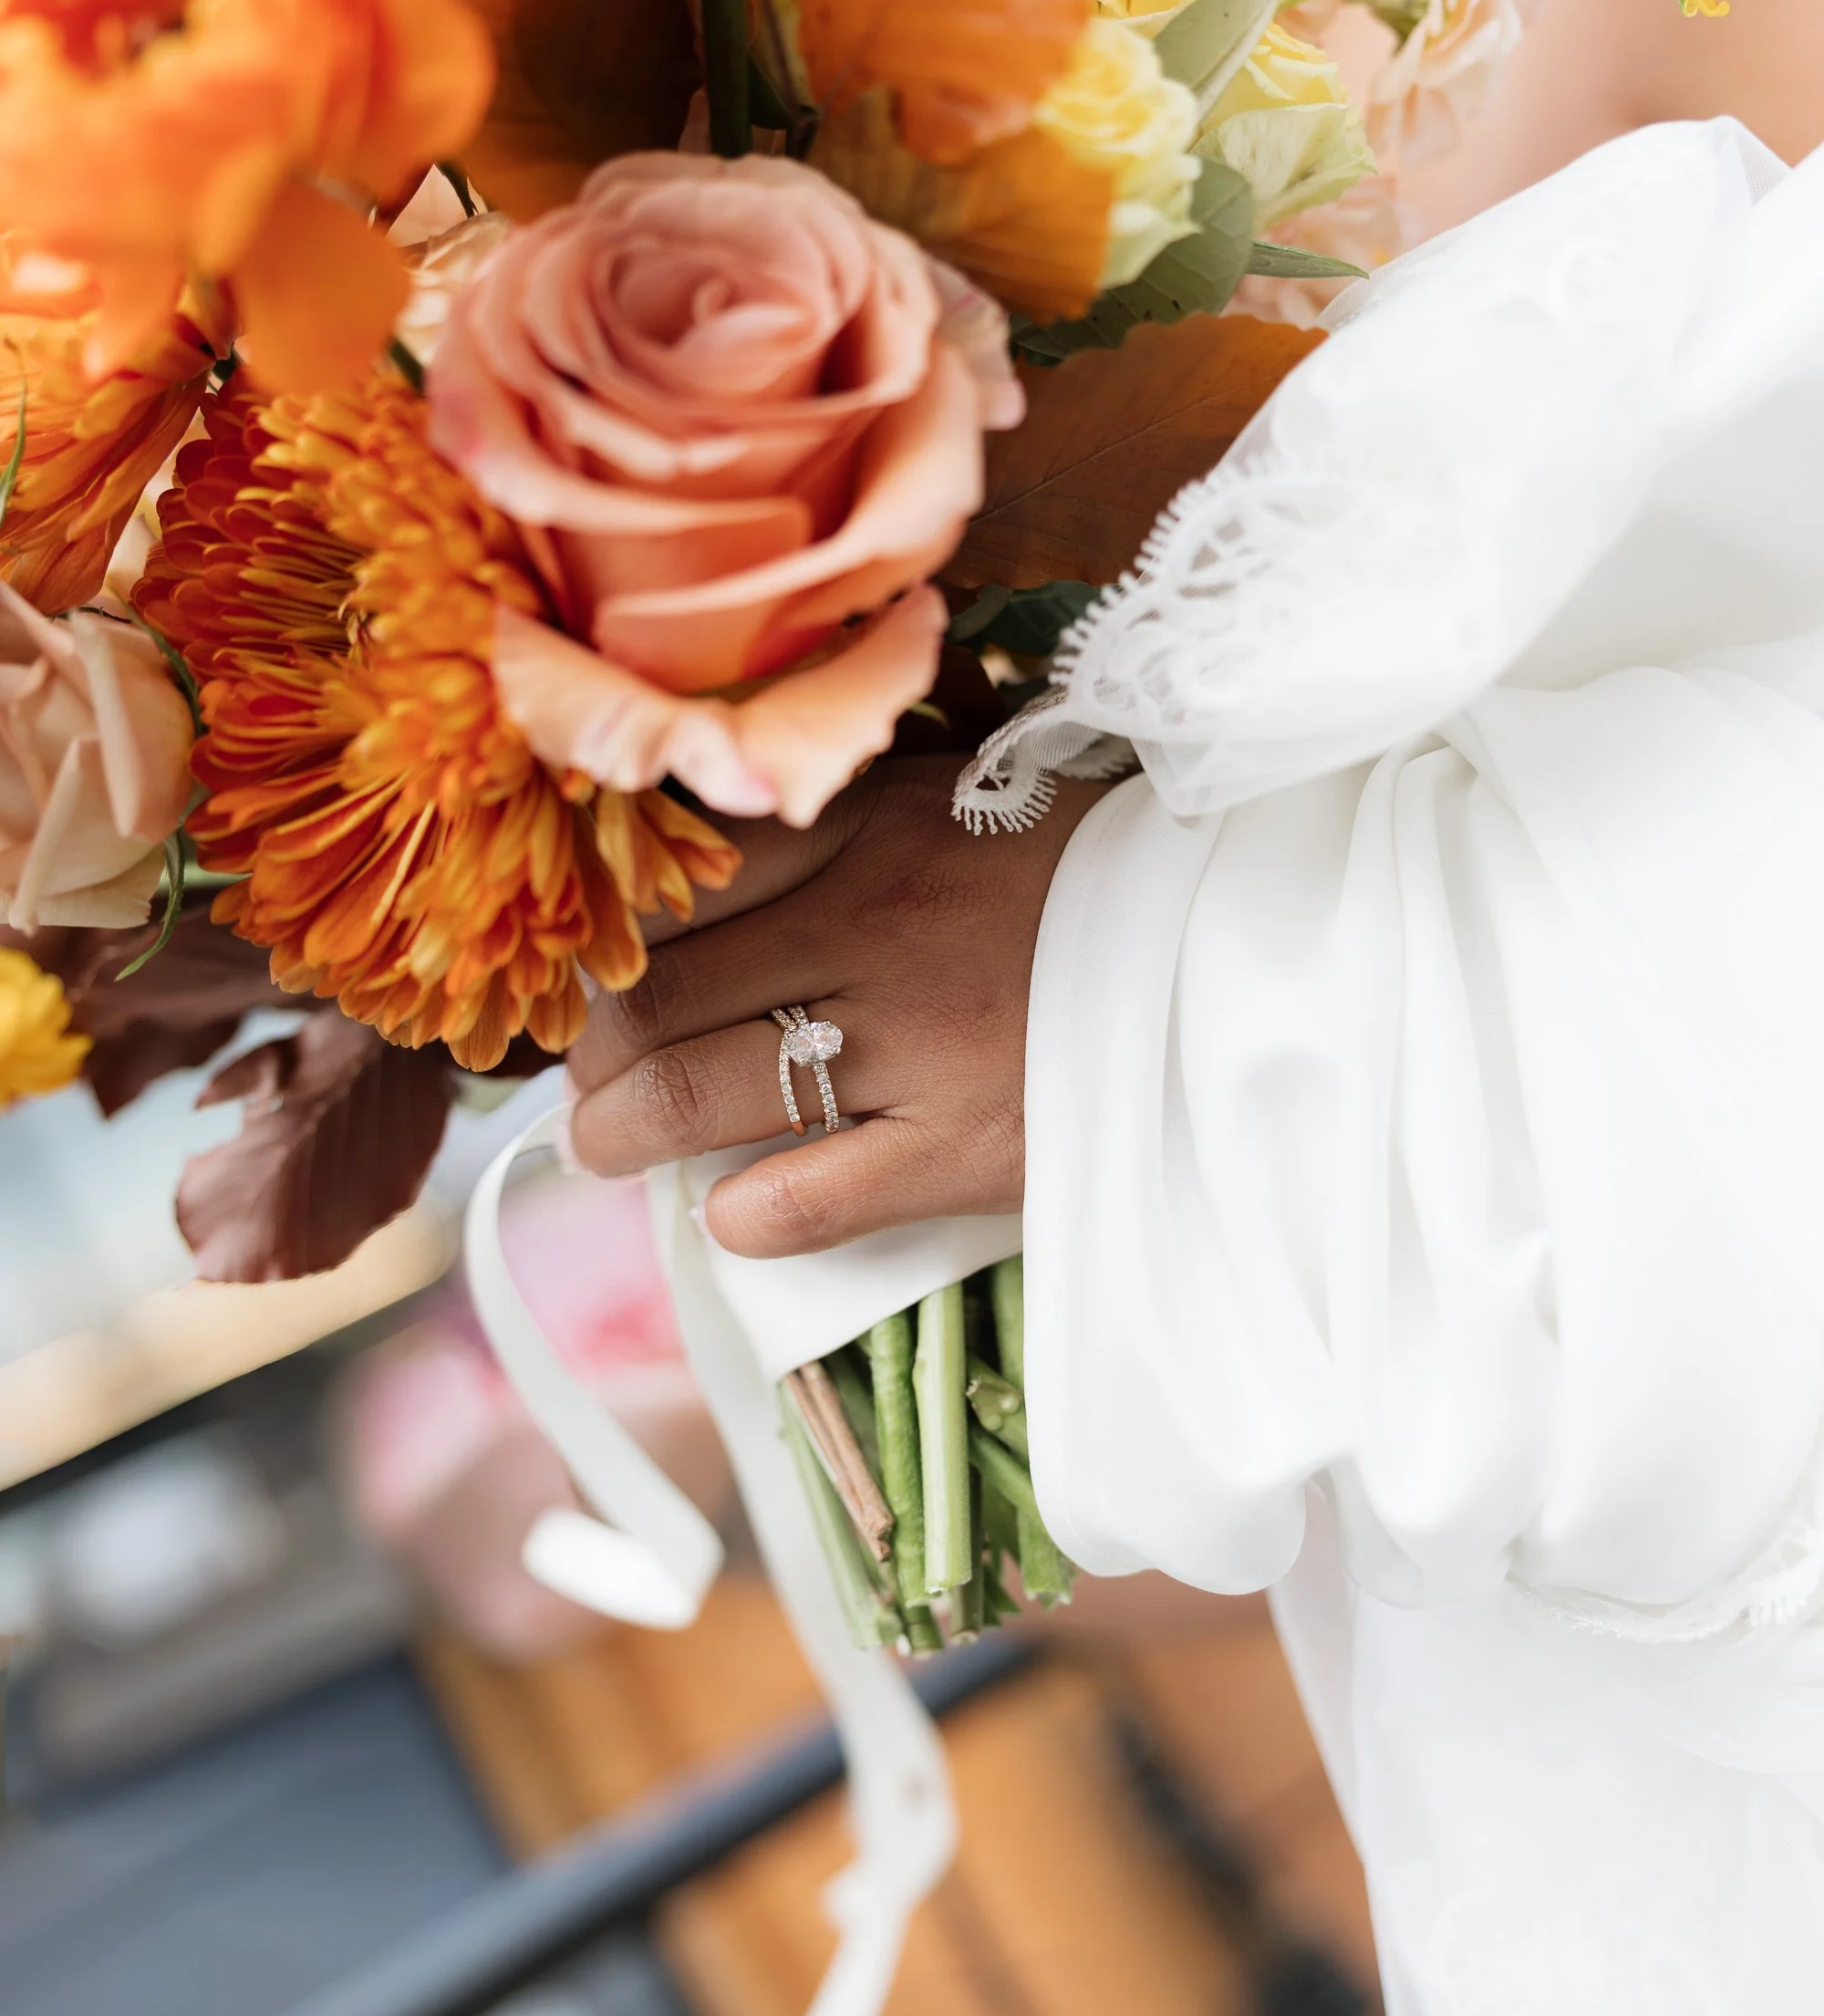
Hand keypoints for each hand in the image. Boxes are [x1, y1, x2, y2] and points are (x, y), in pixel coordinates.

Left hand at [567, 757, 1102, 1256]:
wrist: (1244, 943)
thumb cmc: (1093, 869)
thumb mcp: (962, 801)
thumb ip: (844, 832)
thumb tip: (704, 887)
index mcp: (867, 829)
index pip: (678, 884)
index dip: (610, 939)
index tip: (596, 971)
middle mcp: (870, 929)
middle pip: (659, 996)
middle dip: (595, 1050)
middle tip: (588, 1077)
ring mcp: (913, 1045)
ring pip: (695, 1096)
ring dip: (622, 1134)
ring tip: (609, 1144)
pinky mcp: (962, 1150)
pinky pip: (798, 1198)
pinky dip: (738, 1215)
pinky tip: (731, 1210)